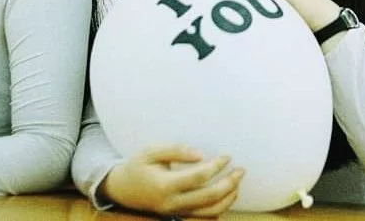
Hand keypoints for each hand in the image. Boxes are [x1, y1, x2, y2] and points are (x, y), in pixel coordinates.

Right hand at [100, 145, 243, 216]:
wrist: (123, 189)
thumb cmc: (139, 166)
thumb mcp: (151, 151)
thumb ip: (176, 150)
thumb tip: (200, 154)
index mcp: (165, 185)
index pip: (198, 177)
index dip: (216, 166)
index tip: (227, 156)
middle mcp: (172, 203)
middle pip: (209, 198)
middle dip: (229, 184)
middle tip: (241, 170)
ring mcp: (176, 212)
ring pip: (210, 212)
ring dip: (228, 198)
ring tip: (238, 182)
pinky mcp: (179, 215)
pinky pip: (204, 216)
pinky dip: (219, 207)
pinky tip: (227, 194)